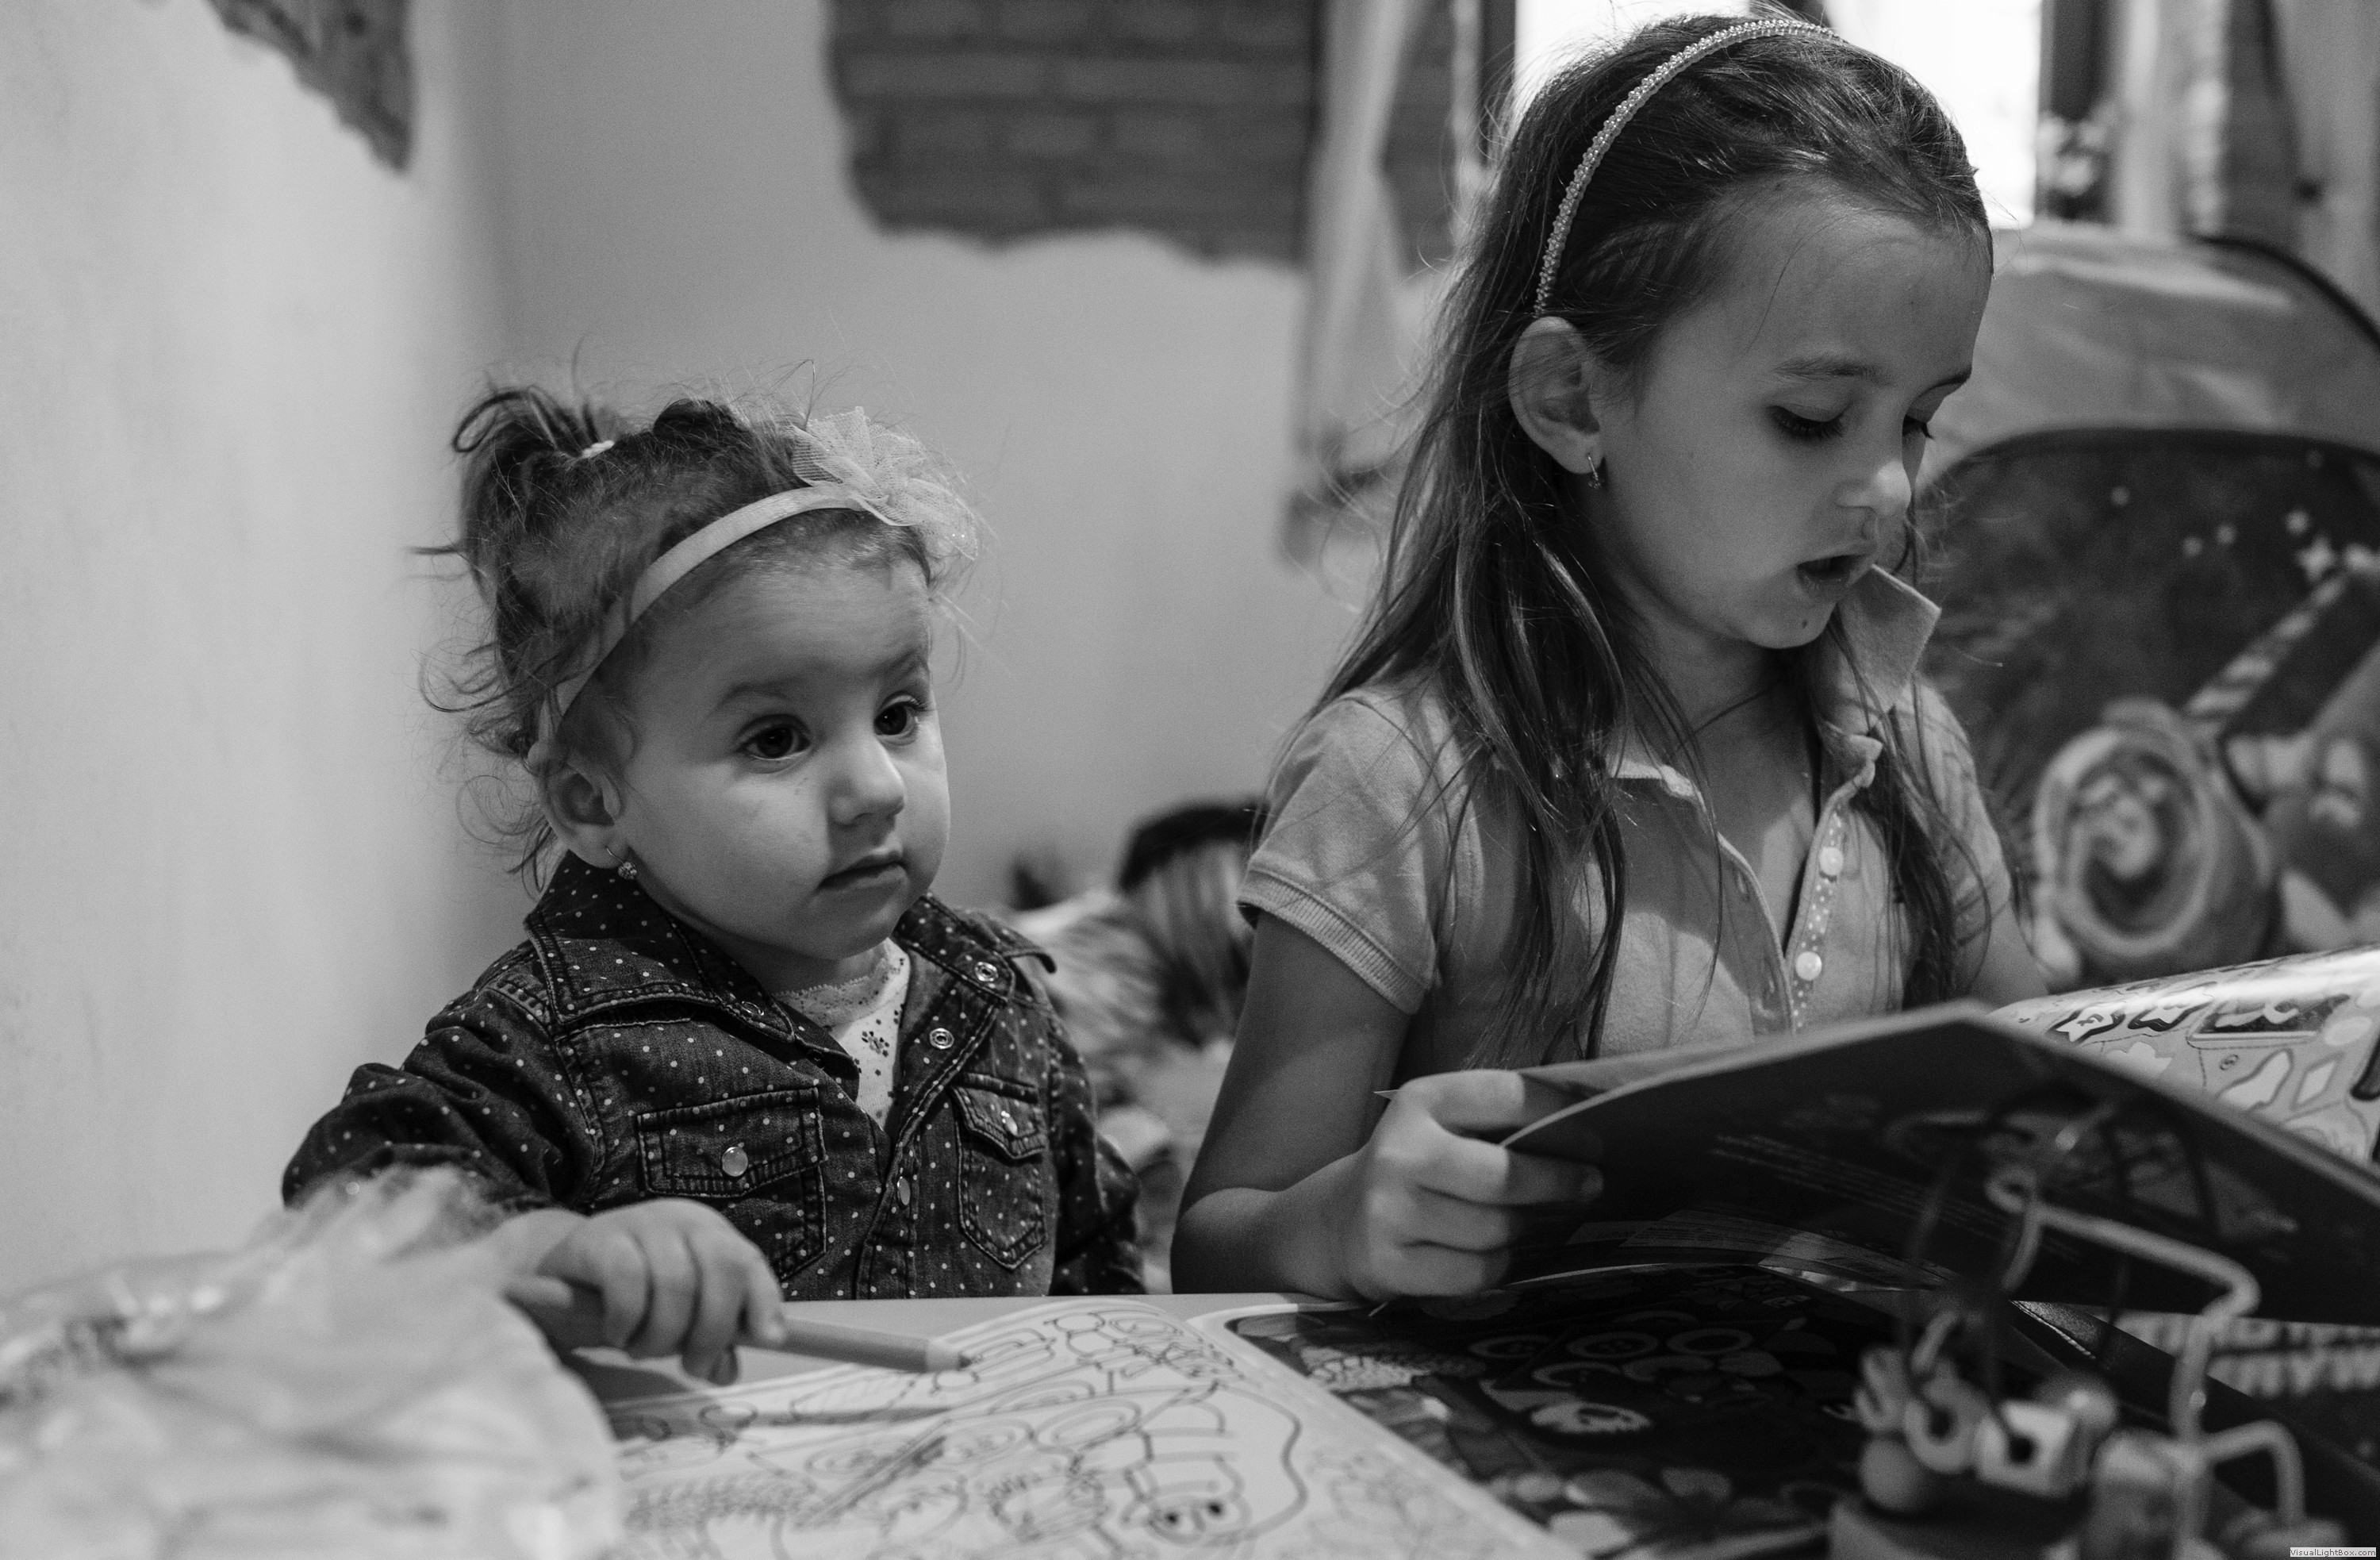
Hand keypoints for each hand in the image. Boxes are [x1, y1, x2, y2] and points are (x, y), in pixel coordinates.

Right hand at [502, 1201, 784, 1383]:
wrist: (562, 1273)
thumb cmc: (633, 1296)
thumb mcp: (678, 1316)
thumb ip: (709, 1340)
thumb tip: (728, 1371)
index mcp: (710, 1232)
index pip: (748, 1261)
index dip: (762, 1302)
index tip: (765, 1340)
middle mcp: (681, 1219)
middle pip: (722, 1270)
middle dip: (712, 1330)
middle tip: (693, 1366)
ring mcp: (639, 1222)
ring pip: (675, 1283)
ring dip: (663, 1334)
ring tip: (644, 1351)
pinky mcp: (598, 1238)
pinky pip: (627, 1281)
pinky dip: (627, 1319)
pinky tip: (617, 1333)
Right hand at [1320, 1070, 1598, 1299]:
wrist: (1338, 1222)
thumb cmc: (1417, 1166)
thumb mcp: (1446, 1124)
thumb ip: (1504, 1119)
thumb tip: (1592, 1121)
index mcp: (1421, 1101)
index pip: (1506, 1095)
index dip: (1560, 1115)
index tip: (1596, 1138)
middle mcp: (1399, 1152)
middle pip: (1504, 1177)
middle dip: (1558, 1183)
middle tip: (1589, 1185)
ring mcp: (1388, 1212)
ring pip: (1495, 1231)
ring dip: (1522, 1229)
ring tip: (1524, 1220)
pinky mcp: (1389, 1264)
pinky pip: (1476, 1273)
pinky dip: (1496, 1267)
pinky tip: (1489, 1253)